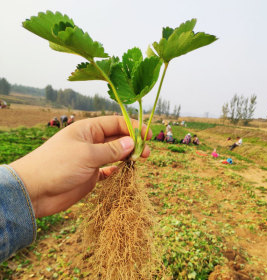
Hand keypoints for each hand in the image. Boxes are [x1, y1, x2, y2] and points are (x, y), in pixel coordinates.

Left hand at [10, 116, 151, 217]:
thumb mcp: (87, 154)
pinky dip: (117, 169)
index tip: (148, 135)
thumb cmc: (58, 165)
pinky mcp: (90, 174)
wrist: (34, 191)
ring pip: (115, 154)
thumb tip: (133, 143)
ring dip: (128, 156)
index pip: (115, 123)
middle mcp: (91, 142)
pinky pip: (108, 169)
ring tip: (140, 161)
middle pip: (118, 138)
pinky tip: (123, 171)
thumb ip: (111, 150)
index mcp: (88, 129)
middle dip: (133, 143)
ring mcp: (91, 158)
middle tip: (147, 152)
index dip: (133, 127)